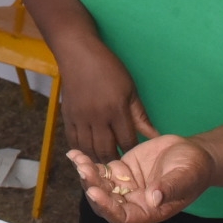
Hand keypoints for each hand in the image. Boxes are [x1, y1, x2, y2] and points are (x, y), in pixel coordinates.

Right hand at [56, 37, 158, 161]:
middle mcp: (97, 117)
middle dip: (115, 161)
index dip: (132, 152)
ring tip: (105, 165)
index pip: (127, 141)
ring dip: (97, 160)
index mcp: (116, 109)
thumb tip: (155, 135)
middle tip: (121, 168)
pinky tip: (88, 154)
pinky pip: (73, 141)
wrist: (78, 55)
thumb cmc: (108, 68)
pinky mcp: (67, 117)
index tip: (136, 158)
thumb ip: (140, 115)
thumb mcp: (130, 89)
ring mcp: (80, 118)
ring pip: (88, 149)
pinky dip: (81, 151)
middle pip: (106, 150)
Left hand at [68, 135, 215, 222]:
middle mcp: (133, 201)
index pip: (123, 217)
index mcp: (149, 211)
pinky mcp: (121, 170)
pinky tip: (74, 154)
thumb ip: (171, 187)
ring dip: (87, 174)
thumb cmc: (195, 169)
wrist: (193, 153)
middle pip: (105, 202)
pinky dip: (87, 163)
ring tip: (78, 160)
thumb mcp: (187, 176)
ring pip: (100, 185)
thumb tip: (154, 198)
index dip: (107, 208)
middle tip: (84, 171)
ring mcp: (125, 186)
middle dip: (92, 188)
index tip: (96, 193)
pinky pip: (101, 170)